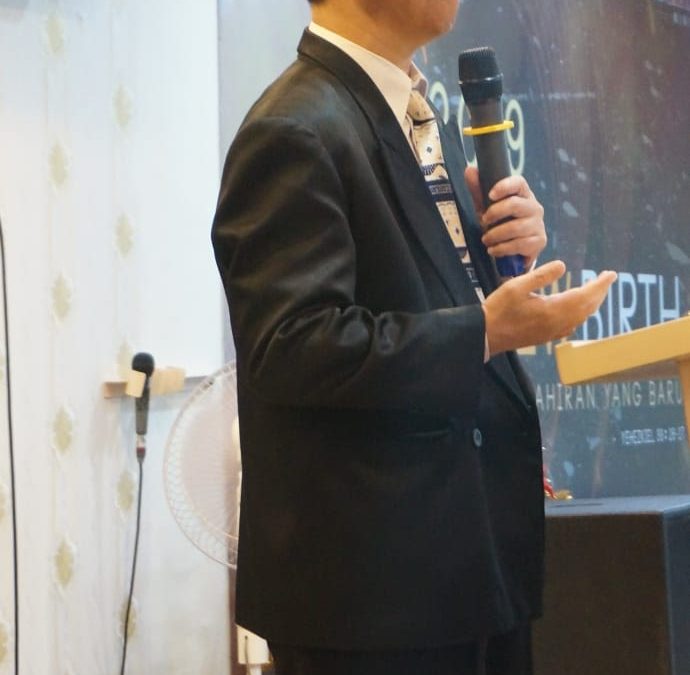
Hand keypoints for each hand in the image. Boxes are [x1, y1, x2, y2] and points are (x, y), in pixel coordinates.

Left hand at [465, 167, 546, 268]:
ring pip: (515, 228)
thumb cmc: (501, 223)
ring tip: (486, 240)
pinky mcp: (539, 241)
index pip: (519, 183)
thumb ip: (479, 190)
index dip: (505, 186)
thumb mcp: (487, 207)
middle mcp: (534, 207)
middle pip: (515, 205)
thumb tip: (470, 170)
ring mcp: (538, 224)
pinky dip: (502, 248)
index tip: (490, 195)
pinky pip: (519, 244)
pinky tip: (493, 250)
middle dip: (494, 214)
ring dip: (495, 235)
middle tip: (483, 222)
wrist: (514, 250)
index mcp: (523, 194)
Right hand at [482, 260, 616, 355]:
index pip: (584, 295)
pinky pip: (571, 325)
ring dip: (591, 303)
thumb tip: (562, 266)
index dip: (600, 284)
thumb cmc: (498, 309)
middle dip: (599, 293)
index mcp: (553, 310)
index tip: (611, 274)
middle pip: (587, 308)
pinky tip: (576, 311)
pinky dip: (580, 314)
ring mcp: (552, 332)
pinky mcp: (546, 337)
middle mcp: (557, 323)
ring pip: (581, 318)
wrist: (485, 335)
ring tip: (595, 291)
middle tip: (607, 279)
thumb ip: (540, 275)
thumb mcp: (516, 286)